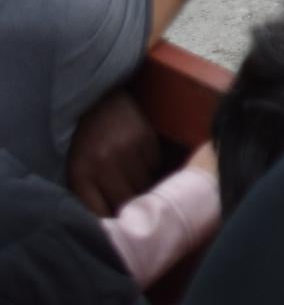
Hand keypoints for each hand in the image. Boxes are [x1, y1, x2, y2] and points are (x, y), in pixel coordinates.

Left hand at [64, 89, 162, 218]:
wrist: (98, 100)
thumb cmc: (85, 143)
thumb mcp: (77, 170)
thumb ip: (90, 195)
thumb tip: (111, 224)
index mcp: (81, 175)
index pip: (100, 213)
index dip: (113, 225)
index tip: (121, 231)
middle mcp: (104, 163)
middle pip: (127, 202)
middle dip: (132, 210)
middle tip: (137, 214)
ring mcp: (127, 150)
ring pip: (145, 186)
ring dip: (145, 191)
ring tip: (142, 190)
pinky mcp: (146, 139)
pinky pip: (156, 167)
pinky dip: (153, 171)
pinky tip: (145, 167)